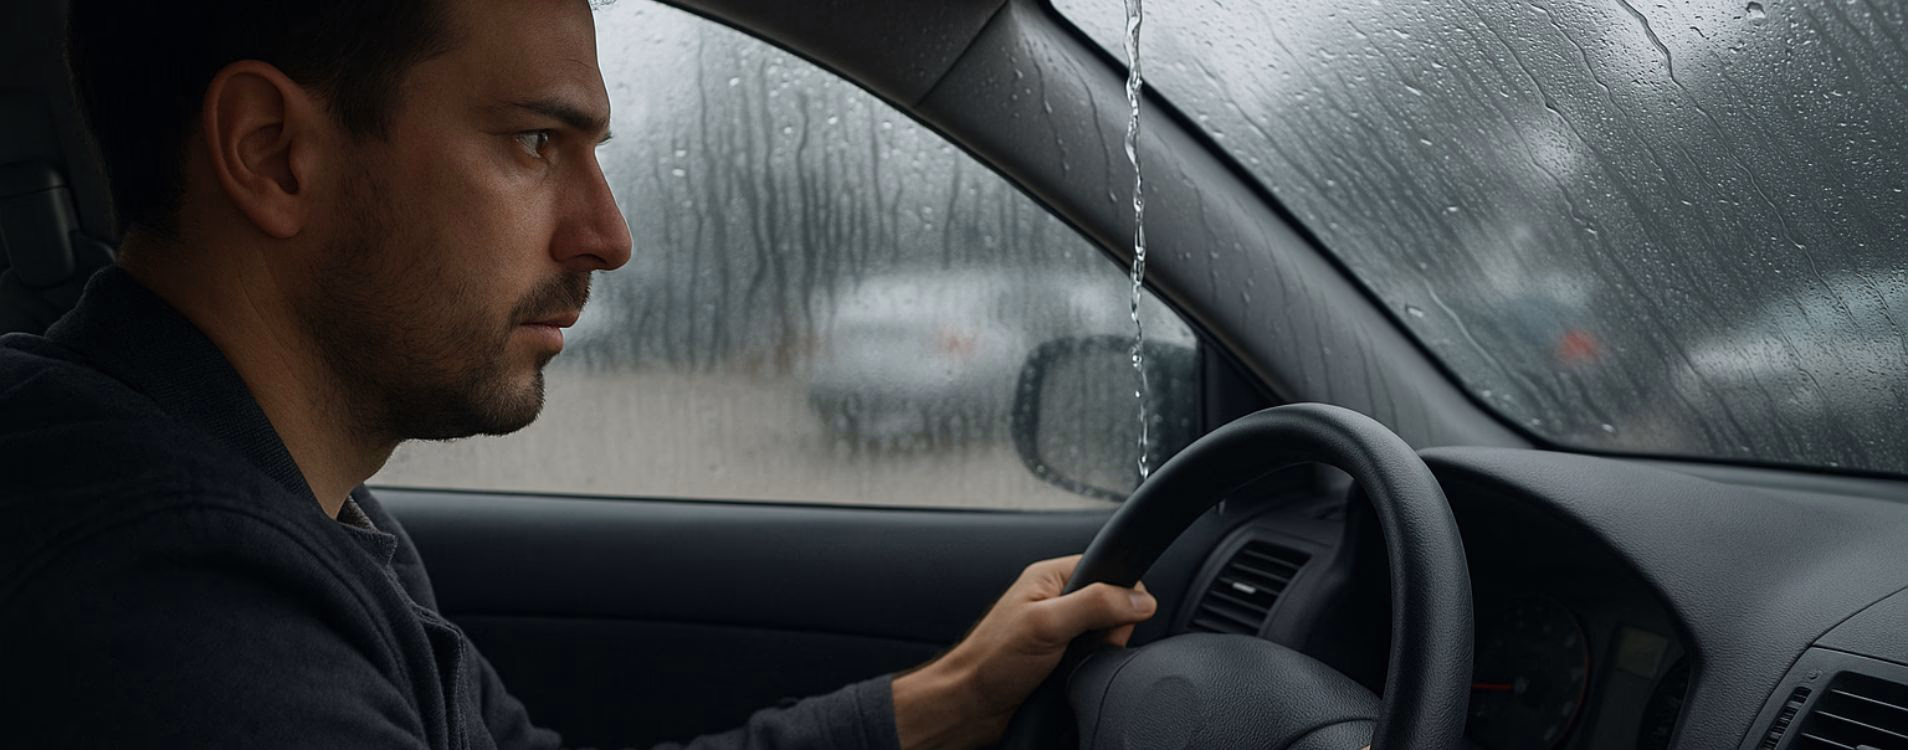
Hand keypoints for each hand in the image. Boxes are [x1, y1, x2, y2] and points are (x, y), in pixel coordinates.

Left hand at [890, 554, 1155, 748]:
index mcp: (1051, 576)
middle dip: (1110, 630)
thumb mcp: (1047, 624)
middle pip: (1114, 605)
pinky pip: (1095, 656)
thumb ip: (1096, 605)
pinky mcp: (1062, 655)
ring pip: (1107, 633)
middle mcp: (1057, 598)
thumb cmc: (993, 661)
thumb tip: (1140, 599)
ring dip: (1099, 651)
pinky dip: (1092, 666)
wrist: (972, 704)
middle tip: (1081, 645)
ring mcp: (1060, 628)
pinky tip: (1072, 673)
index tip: (1111, 620)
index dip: (1121, 595)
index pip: (1109, 570)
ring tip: (1071, 662)